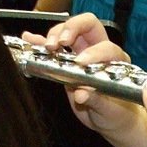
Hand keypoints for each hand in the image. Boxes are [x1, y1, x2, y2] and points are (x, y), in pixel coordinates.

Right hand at [22, 14, 140, 137]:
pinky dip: (40, 42)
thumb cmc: (117, 113)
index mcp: (115, 61)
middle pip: (87, 25)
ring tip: (47, 46)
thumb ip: (97, 101)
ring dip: (55, 35)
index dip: (94, 52)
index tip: (81, 63)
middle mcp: (98, 52)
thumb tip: (82, 94)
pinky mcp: (66, 63)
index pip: (106, 47)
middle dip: (72, 28)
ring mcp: (81, 55)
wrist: (111, 120)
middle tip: (61, 42)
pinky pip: (53, 47)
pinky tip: (29, 39)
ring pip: (68, 32)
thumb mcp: (110, 111)